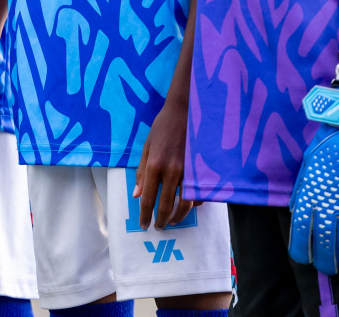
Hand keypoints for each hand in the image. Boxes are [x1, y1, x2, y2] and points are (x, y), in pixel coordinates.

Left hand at [134, 94, 197, 229]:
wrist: (185, 110)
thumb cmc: (163, 127)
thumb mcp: (147, 147)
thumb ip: (142, 172)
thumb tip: (137, 195)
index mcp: (155, 165)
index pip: (148, 199)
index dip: (145, 215)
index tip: (144, 224)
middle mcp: (172, 171)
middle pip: (166, 205)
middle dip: (160, 220)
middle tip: (158, 227)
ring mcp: (189, 171)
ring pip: (185, 204)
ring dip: (178, 216)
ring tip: (172, 220)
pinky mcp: (201, 169)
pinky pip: (199, 193)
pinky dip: (194, 203)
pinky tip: (188, 206)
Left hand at [289, 86, 338, 274]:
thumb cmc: (325, 146)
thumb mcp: (306, 170)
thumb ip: (302, 195)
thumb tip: (299, 216)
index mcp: (308, 198)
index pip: (301, 237)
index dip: (303, 253)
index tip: (306, 258)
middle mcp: (328, 207)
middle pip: (326, 248)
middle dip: (327, 264)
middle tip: (330, 268)